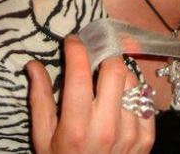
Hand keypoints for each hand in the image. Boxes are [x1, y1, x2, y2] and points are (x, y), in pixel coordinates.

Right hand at [27, 35, 154, 153]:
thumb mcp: (42, 137)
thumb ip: (40, 99)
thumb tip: (33, 65)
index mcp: (76, 128)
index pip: (81, 75)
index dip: (78, 49)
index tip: (73, 40)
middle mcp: (107, 129)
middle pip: (116, 70)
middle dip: (106, 53)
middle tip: (96, 50)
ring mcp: (130, 134)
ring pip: (132, 82)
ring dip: (119, 72)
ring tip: (106, 76)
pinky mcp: (146, 138)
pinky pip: (145, 100)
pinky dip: (133, 92)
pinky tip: (120, 96)